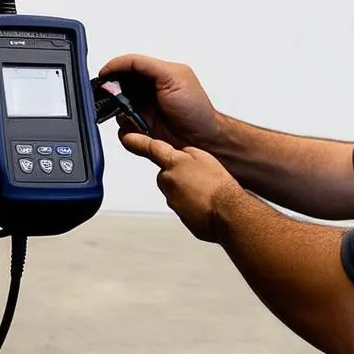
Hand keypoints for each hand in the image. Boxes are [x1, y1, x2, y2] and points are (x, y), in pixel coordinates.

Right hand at [99, 55, 221, 152]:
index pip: (127, 65)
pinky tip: (141, 133)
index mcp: (154, 75)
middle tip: (119, 101)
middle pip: (117, 89)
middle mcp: (146, 93)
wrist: (204, 141)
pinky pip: (123, 131)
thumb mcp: (174, 77)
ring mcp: (142, 112)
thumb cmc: (196, 110)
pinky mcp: (140, 131)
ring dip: (123, 115)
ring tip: (137, 120)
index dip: (113, 69)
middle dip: (114, 95)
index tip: (103, 75)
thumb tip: (124, 62)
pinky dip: (128, 133)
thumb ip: (147, 66)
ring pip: (117, 112)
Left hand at [120, 133, 240, 242]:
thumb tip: (180, 157)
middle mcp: (167, 181)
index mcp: (173, 163)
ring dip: (188, 191)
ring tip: (207, 192)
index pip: (151, 148)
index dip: (137, 141)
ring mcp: (172, 200)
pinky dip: (194, 205)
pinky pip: (185, 207)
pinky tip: (207, 204)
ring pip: (176, 191)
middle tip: (200, 178)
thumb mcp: (204, 157)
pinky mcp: (179, 216)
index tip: (126, 137)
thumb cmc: (219, 185)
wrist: (228, 212)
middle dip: (179, 175)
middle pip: (167, 174)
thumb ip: (187, 154)